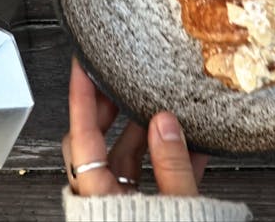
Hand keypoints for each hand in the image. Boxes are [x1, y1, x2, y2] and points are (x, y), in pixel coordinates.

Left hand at [62, 58, 208, 196]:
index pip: (82, 135)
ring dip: (143, 132)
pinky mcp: (143, 213)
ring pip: (124, 158)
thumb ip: (172, 165)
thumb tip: (166, 122)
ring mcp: (122, 205)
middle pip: (95, 143)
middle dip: (108, 108)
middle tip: (117, 81)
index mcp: (99, 196)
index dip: (81, 96)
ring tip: (163, 108)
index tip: (81, 67)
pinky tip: (193, 145)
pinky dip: (168, 160)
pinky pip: (151, 179)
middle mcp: (104, 200)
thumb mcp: (175, 204)